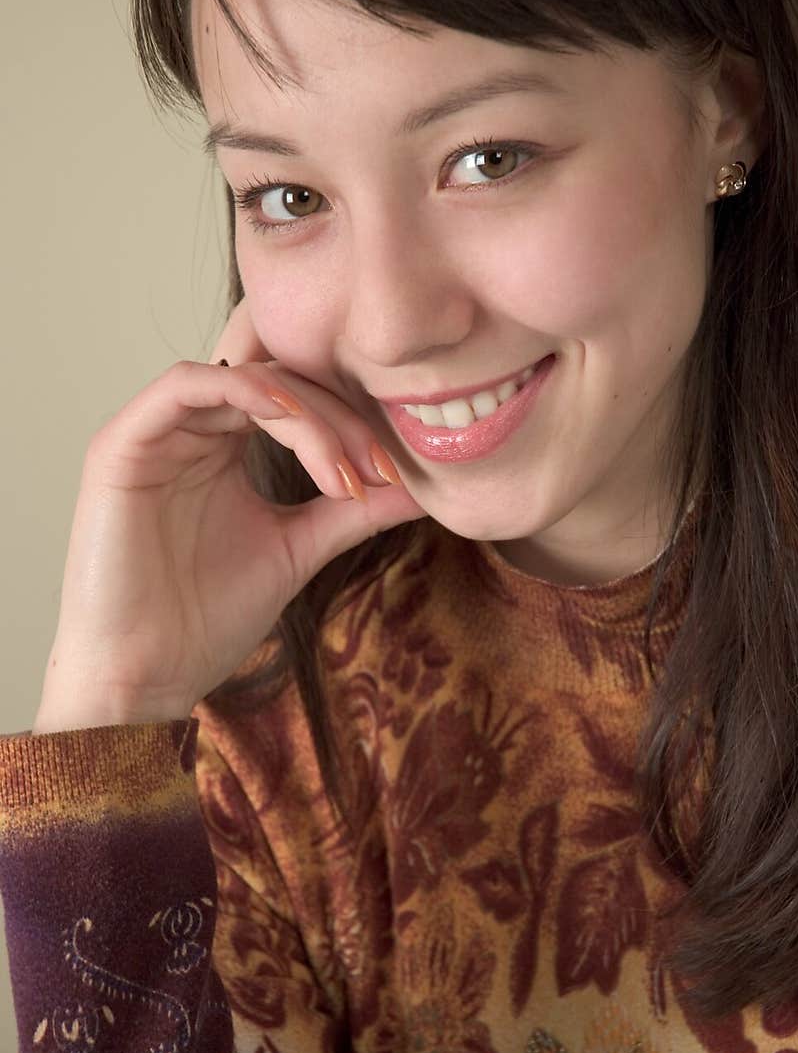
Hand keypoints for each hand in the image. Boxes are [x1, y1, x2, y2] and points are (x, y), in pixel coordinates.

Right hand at [37, 298, 424, 723]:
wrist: (150, 675)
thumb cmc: (209, 619)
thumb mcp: (298, 549)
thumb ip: (352, 511)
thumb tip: (422, 488)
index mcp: (222, 447)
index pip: (294, 400)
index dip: (350, 423)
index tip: (392, 475)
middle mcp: (188, 431)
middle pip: (276, 382)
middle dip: (338, 419)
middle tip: (378, 469)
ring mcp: (153, 433)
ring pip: (242, 377)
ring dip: (303, 412)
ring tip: (343, 467)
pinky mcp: (121, 443)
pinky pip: (185, 384)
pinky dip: (245, 391)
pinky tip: (292, 425)